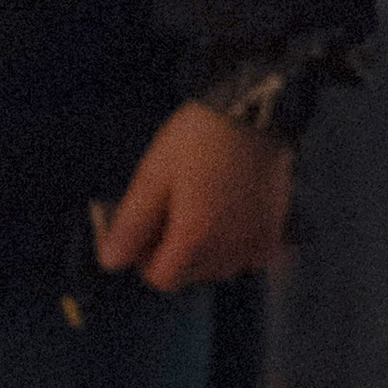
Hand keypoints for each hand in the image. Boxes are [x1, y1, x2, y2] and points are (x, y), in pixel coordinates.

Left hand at [93, 99, 292, 291]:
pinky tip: (233, 214)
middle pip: (191, 275)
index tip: (149, 225)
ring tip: (204, 206)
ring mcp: (256, 245)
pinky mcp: (276, 232)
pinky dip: (238, 245)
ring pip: (220, 267)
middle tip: (175, 209)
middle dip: (176, 253)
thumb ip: (131, 224)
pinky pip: (250, 256)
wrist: (253, 109)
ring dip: (207, 251)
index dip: (147, 256)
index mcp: (194, 241)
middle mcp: (228, 254)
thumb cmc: (196, 140)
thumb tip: (111, 262)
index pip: (162, 278)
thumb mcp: (154, 175)